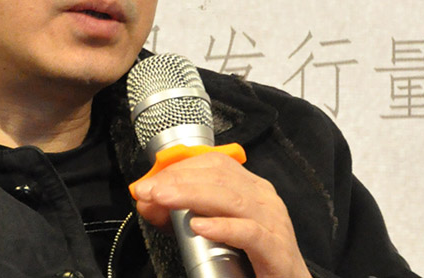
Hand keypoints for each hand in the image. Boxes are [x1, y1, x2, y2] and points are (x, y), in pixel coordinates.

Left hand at [130, 152, 312, 277]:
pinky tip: (200, 226)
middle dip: (179, 181)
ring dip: (192, 196)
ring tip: (164, 200)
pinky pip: (249, 232)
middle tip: (149, 191)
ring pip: (231, 199)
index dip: (179, 170)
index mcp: (250, 187)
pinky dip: (223, 227)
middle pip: (219, 177)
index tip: (150, 182)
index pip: (214, 165)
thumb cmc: (252, 257)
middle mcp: (263, 198)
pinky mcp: (276, 248)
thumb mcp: (212, 229)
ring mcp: (272, 221)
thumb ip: (178, 216)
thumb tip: (147, 202)